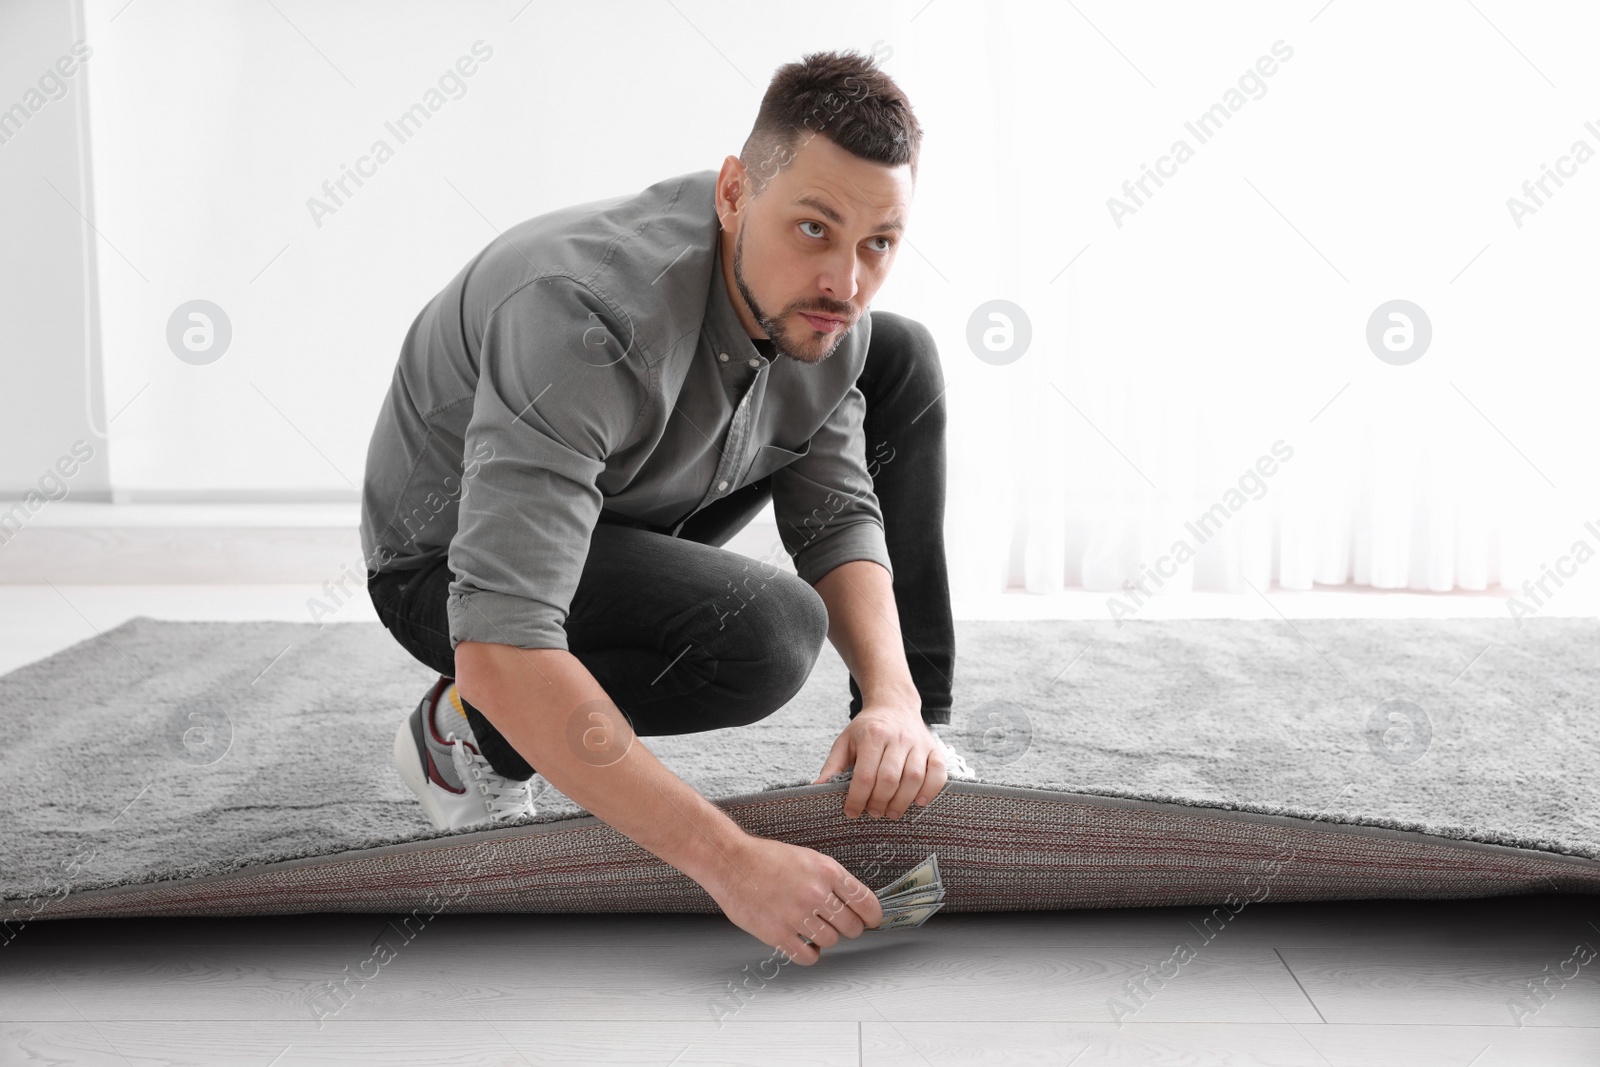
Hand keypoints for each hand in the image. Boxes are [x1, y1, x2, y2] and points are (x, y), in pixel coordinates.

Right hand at [703, 835, 882, 964]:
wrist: (731, 862)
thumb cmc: (768, 859)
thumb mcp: (809, 858)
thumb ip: (833, 880)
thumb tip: (856, 904)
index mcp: (827, 871)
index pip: (866, 902)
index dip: (873, 917)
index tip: (871, 921)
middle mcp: (815, 893)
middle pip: (852, 927)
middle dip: (849, 929)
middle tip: (838, 925)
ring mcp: (796, 915)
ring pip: (831, 942)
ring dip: (825, 938)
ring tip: (812, 927)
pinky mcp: (777, 933)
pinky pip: (807, 956)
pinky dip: (809, 954)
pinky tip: (803, 943)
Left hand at [812, 705, 947, 819]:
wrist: (894, 705)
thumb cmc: (867, 729)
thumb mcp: (845, 741)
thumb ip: (832, 766)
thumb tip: (817, 788)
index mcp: (872, 735)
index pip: (864, 774)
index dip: (857, 798)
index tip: (852, 812)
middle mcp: (897, 737)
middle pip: (889, 778)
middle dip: (879, 802)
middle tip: (873, 813)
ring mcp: (919, 743)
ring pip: (914, 778)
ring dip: (902, 802)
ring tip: (891, 813)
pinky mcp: (935, 749)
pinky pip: (939, 773)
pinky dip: (930, 790)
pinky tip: (918, 802)